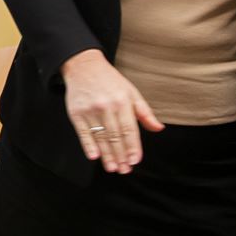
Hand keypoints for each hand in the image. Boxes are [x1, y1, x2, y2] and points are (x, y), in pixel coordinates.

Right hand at [59, 50, 161, 173]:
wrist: (83, 66)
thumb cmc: (110, 80)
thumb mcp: (131, 92)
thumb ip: (144, 112)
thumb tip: (158, 128)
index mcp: (122, 101)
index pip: (129, 129)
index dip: (133, 147)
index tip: (135, 160)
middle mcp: (107, 106)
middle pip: (115, 136)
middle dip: (121, 155)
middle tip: (124, 169)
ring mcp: (90, 110)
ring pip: (100, 137)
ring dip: (107, 155)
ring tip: (112, 167)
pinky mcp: (76, 112)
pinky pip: (83, 132)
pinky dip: (88, 145)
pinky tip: (94, 156)